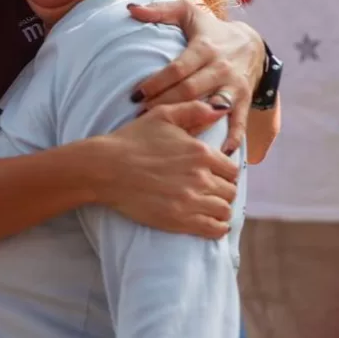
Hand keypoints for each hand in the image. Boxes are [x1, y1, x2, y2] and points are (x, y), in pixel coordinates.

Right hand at [97, 103, 237, 238]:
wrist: (106, 168)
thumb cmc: (132, 140)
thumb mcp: (163, 115)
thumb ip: (195, 110)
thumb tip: (220, 108)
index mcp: (200, 152)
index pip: (232, 169)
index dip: (224, 172)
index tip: (214, 174)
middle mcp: (200, 177)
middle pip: (230, 190)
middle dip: (222, 190)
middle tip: (209, 190)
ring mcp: (191, 200)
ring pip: (225, 210)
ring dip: (220, 208)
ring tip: (209, 206)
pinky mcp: (180, 220)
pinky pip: (214, 229)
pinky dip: (217, 227)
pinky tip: (211, 223)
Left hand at [128, 0, 263, 156]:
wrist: (252, 42)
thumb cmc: (210, 29)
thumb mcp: (187, 13)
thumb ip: (159, 10)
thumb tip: (130, 8)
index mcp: (204, 48)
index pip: (178, 69)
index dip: (156, 83)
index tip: (135, 95)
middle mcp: (220, 67)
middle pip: (190, 90)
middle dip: (165, 105)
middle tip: (140, 117)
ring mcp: (234, 86)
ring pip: (212, 108)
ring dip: (193, 124)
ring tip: (172, 138)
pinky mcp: (245, 100)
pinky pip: (239, 122)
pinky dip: (232, 138)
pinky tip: (220, 153)